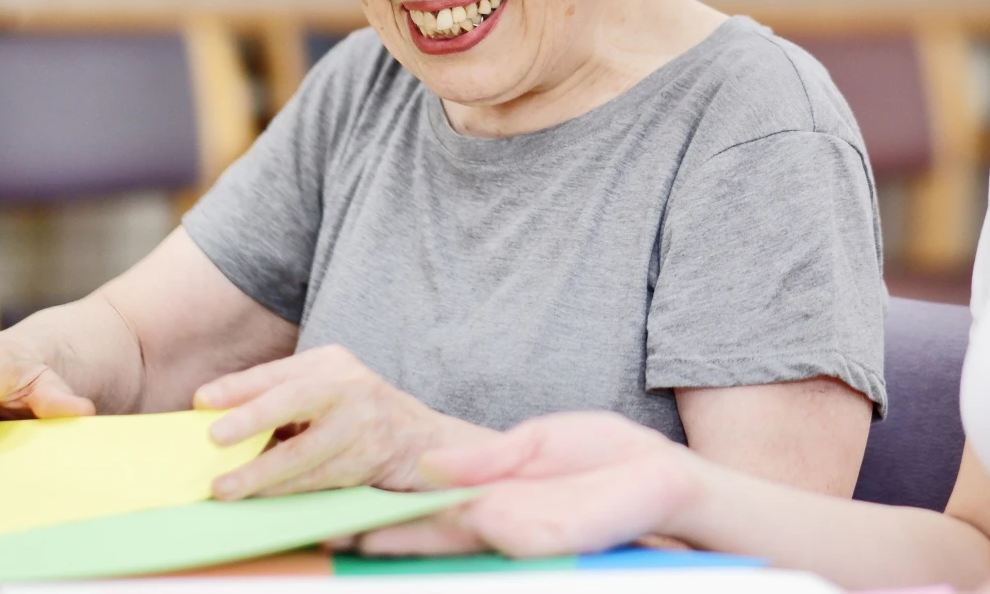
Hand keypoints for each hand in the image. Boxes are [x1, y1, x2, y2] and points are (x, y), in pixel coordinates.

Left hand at [196, 344, 463, 497]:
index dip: (239, 387)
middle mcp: (348, 386)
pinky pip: (319, 477)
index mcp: (330, 362)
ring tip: (225, 488)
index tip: (202, 401)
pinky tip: (261, 496)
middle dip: (253, 417)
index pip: (279, 373)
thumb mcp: (322, 390)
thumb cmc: (355, 414)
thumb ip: (280, 398)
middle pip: (297, 398)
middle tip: (215, 437)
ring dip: (261, 473)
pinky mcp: (369, 457)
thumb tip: (213, 417)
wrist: (419, 439)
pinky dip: (287, 489)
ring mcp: (362, 423)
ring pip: (305, 450)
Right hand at [354, 410, 702, 558]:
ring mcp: (514, 534)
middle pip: (425, 532)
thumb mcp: (539, 444)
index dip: (387, 511)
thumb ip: (485, 458)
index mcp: (497, 499)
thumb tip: (429, 464)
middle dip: (377, 534)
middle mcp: (498, 523)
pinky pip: (480, 533)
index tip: (340, 506)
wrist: (668, 477)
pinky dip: (440, 533)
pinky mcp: (537, 538)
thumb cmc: (611, 459)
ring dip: (397, 543)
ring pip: (443, 540)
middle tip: (322, 531)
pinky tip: (409, 526)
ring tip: (346, 539)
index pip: (430, 509)